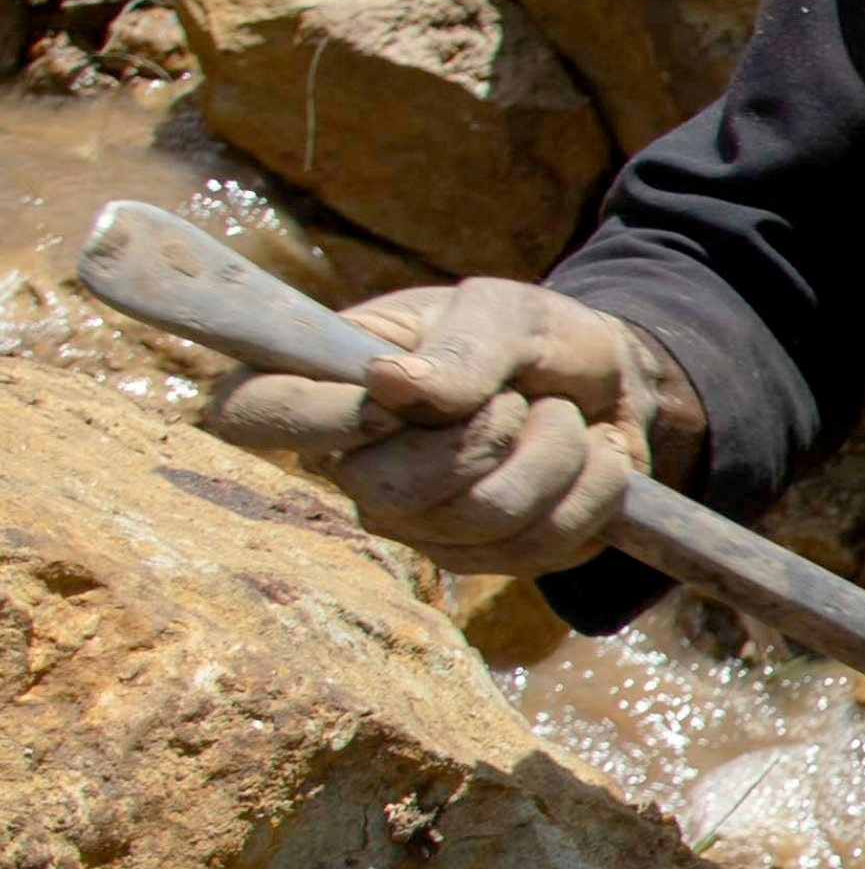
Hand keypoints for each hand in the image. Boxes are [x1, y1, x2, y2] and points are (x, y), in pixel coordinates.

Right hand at [198, 277, 681, 575]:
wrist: (610, 381)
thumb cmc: (531, 337)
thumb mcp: (506, 312)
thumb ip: (459, 345)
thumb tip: (388, 384)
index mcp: (328, 384)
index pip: (250, 414)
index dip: (313, 417)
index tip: (390, 398)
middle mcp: (355, 466)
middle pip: (383, 490)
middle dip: (481, 435)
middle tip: (516, 397)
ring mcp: (418, 522)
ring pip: (480, 516)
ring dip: (553, 452)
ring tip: (561, 416)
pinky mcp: (486, 556)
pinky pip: (540, 543)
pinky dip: (590, 487)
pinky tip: (589, 457)